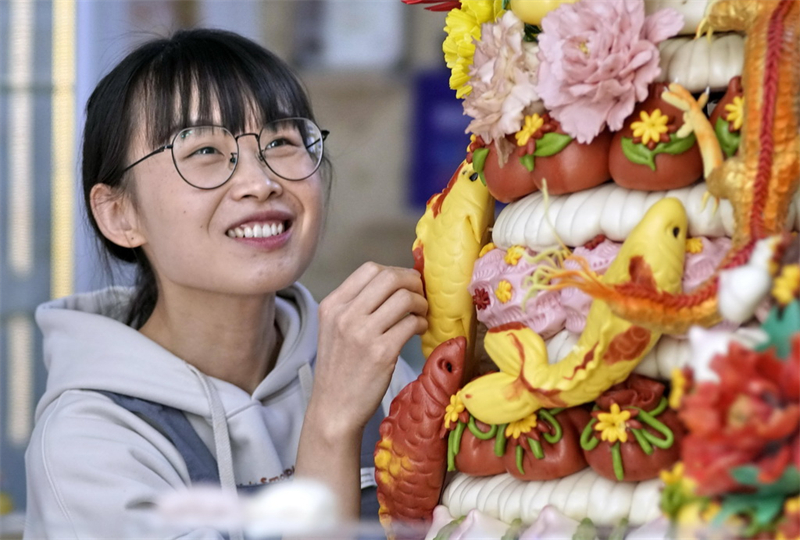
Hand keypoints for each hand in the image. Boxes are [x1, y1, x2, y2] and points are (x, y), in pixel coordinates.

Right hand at [311, 262, 427, 436]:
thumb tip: (395, 284)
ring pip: (404, 298)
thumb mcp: (334, 329)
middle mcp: (345, 315)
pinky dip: (422, 323)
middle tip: (421, 295)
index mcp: (332, 305)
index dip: (396, 271)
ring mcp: (363, 333)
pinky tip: (419, 330)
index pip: (370, 269)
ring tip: (421, 314)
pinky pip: (411, 323)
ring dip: (421, 303)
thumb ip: (356, 306)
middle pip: (390, 278)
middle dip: (413, 282)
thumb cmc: (339, 368)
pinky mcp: (381, 352)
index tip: (406, 283)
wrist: (334, 407)